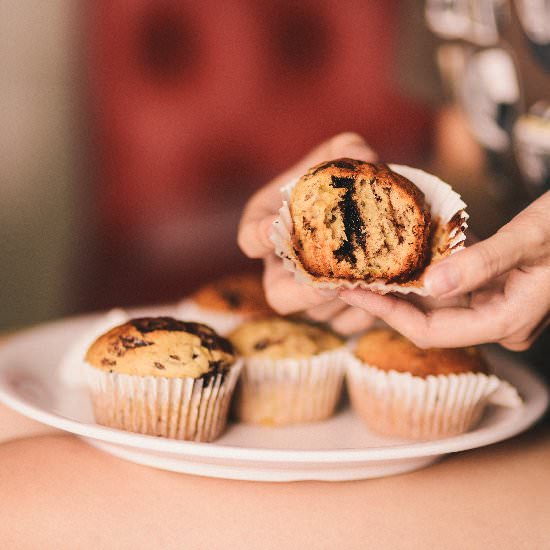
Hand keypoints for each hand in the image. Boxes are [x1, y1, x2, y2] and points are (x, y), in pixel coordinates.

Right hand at [238, 132, 377, 333]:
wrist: (368, 211)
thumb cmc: (342, 182)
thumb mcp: (340, 156)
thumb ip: (346, 151)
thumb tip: (360, 157)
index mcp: (270, 228)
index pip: (250, 239)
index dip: (258, 238)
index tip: (271, 230)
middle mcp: (283, 267)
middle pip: (279, 295)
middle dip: (305, 292)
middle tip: (332, 281)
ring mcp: (308, 294)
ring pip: (317, 314)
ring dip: (343, 302)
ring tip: (372, 284)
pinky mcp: (336, 312)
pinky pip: (345, 325)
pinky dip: (366, 313)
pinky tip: (387, 292)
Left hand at [340, 191, 549, 349]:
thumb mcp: (528, 239)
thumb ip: (481, 263)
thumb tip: (429, 284)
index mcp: (507, 321)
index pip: (432, 332)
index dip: (389, 316)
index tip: (354, 295)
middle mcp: (500, 322)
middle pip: (430, 321)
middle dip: (388, 303)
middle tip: (347, 282)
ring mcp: (498, 307)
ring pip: (438, 306)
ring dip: (403, 290)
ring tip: (364, 273)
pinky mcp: (497, 289)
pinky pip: (453, 289)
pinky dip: (426, 276)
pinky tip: (401, 262)